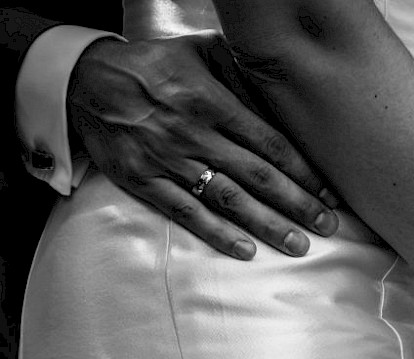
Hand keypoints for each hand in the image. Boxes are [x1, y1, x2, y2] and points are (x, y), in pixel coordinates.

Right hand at [66, 31, 339, 259]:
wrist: (84, 79)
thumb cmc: (154, 65)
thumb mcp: (200, 52)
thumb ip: (241, 75)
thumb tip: (283, 98)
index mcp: (211, 101)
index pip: (269, 143)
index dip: (303, 171)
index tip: (328, 192)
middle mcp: (193, 134)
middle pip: (257, 176)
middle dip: (297, 204)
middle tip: (328, 226)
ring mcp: (168, 160)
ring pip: (227, 199)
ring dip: (266, 225)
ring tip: (298, 245)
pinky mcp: (143, 180)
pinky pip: (186, 212)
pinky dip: (217, 233)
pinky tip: (246, 250)